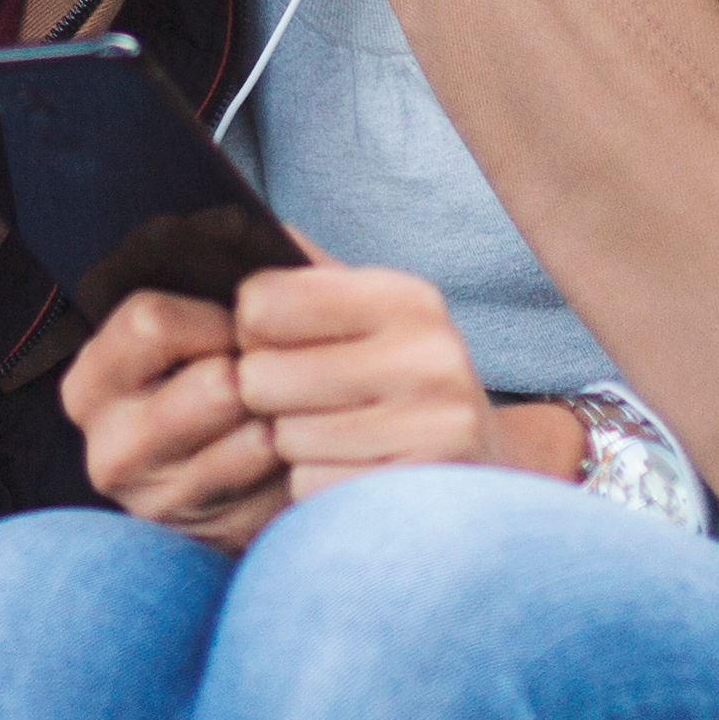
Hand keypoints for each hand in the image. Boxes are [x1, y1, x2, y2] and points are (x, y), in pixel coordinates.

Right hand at [64, 288, 288, 548]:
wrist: (233, 476)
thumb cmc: (221, 376)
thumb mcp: (201, 323)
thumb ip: (221, 272)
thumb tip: (251, 224)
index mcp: (96, 377)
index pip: (151, 319)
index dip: (217, 315)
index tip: (245, 324)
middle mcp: (109, 444)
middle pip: (210, 387)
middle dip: (260, 372)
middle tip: (281, 370)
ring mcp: (157, 500)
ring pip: (252, 440)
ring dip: (289, 417)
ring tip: (299, 407)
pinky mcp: (210, 538)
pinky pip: (280, 489)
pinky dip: (303, 463)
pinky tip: (305, 450)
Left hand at [226, 263, 578, 497]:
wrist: (485, 467)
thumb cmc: (403, 378)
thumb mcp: (372, 311)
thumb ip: (307, 274)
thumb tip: (233, 225)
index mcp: (407, 299)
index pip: (263, 303)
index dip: (250, 326)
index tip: (272, 338)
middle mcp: (427, 359)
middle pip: (260, 378)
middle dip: (267, 393)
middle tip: (303, 396)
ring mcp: (429, 432)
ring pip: (282, 439)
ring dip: (293, 444)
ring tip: (337, 434)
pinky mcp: (414, 494)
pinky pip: (308, 489)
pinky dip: (316, 485)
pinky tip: (351, 469)